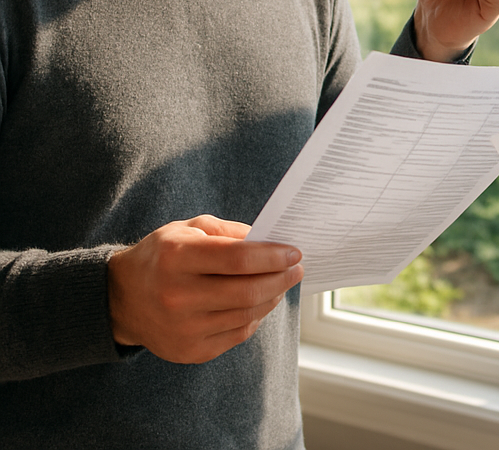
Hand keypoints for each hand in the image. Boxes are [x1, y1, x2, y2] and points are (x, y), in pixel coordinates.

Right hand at [107, 215, 302, 363]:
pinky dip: (255, 317)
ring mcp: (182, 329)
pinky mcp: (188, 352)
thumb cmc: (162, 256)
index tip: (295, 252)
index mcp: (177, 257)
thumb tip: (270, 240)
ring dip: (273, 297)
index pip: (238, 258)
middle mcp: (177, 296)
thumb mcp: (189, 228)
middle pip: (247, 290)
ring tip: (281, 283)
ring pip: (246, 314)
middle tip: (297, 268)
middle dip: (281, 278)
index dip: (272, 255)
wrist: (121, 299)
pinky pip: (237, 335)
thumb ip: (230, 232)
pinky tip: (259, 302)